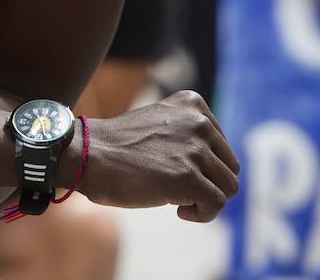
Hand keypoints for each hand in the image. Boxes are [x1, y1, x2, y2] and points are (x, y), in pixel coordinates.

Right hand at [71, 90, 240, 222]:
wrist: (88, 155)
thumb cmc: (118, 146)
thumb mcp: (159, 122)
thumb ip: (188, 132)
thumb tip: (215, 165)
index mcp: (193, 104)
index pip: (222, 146)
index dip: (204, 166)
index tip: (178, 170)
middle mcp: (199, 123)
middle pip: (230, 167)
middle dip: (209, 183)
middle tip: (179, 188)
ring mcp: (194, 150)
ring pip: (229, 188)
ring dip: (205, 199)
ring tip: (178, 198)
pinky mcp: (188, 178)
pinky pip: (216, 204)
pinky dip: (201, 214)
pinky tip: (177, 208)